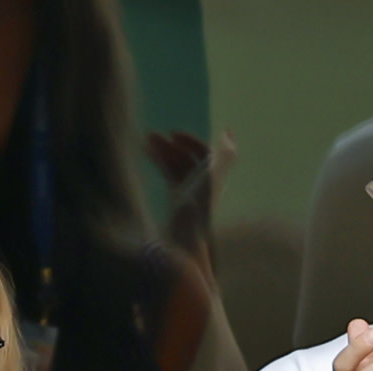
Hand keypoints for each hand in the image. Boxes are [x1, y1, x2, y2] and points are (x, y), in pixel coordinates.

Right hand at [145, 129, 235, 252]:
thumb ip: (224, 154)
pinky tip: (146, 152)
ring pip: (177, 166)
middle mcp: (205, 184)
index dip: (190, 141)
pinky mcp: (177, 201)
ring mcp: (190, 192)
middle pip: (189, 158)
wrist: (186, 237)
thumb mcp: (214, 175)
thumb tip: (228, 131)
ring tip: (144, 139)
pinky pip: (169, 175)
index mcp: (215, 177)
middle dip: (171, 145)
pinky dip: (159, 162)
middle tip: (150, 134)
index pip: (205, 153)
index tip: (172, 134)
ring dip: (163, 151)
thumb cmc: (199, 206)